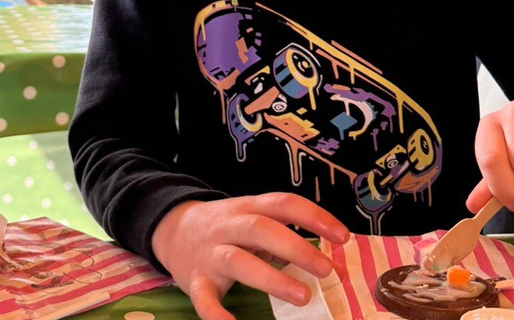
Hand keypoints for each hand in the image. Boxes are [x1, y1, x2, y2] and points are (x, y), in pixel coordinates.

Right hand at [151, 195, 349, 319]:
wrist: (171, 230)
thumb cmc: (225, 229)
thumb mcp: (250, 220)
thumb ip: (282, 235)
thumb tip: (330, 259)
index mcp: (247, 208)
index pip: (282, 203)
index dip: (313, 217)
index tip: (342, 236)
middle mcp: (228, 227)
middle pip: (260, 229)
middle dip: (295, 247)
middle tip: (326, 269)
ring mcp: (210, 254)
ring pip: (238, 261)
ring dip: (271, 278)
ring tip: (303, 296)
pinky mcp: (194, 280)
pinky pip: (203, 298)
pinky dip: (216, 313)